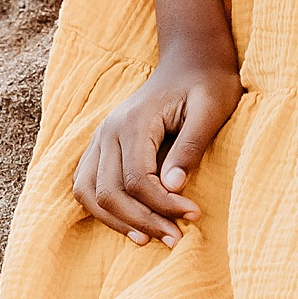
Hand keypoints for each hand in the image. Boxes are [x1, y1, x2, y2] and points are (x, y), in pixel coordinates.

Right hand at [71, 45, 241, 246]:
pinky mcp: (101, 145)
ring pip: (90, 193)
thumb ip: (190, 146)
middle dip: (143, 221)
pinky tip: (130, 223)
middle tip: (177, 238)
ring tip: (151, 238)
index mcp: (135, 120)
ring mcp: (101, 137)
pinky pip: (86, 185)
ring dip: (118, 221)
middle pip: (110, 192)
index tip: (194, 215)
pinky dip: (102, 209)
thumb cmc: (207, 83)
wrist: (190, 60)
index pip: (138, 179)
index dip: (164, 205)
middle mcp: (109, 129)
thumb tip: (173, 188)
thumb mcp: (211, 109)